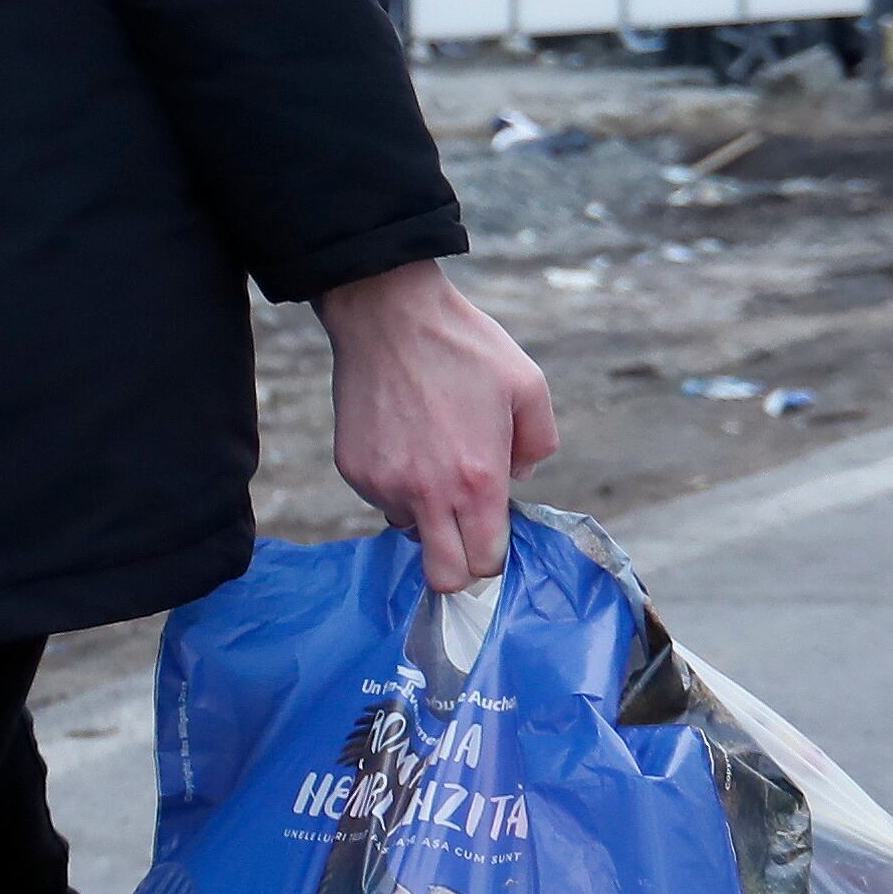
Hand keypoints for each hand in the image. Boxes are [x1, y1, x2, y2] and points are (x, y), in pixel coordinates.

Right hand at [317, 259, 557, 593]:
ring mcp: (384, 484)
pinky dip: (396, 483)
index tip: (493, 534)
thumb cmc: (464, 347)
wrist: (390, 317)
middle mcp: (427, 493)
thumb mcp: (529, 386)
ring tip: (433, 461)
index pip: (484, 562)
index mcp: (478, 480)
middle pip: (442, 577)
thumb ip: (539, 443)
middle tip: (465, 531)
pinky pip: (381, 498)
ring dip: (426, 513)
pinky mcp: (353, 469)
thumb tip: (518, 475)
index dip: (493, 558)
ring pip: (409, 531)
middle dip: (459, 566)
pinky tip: (404, 440)